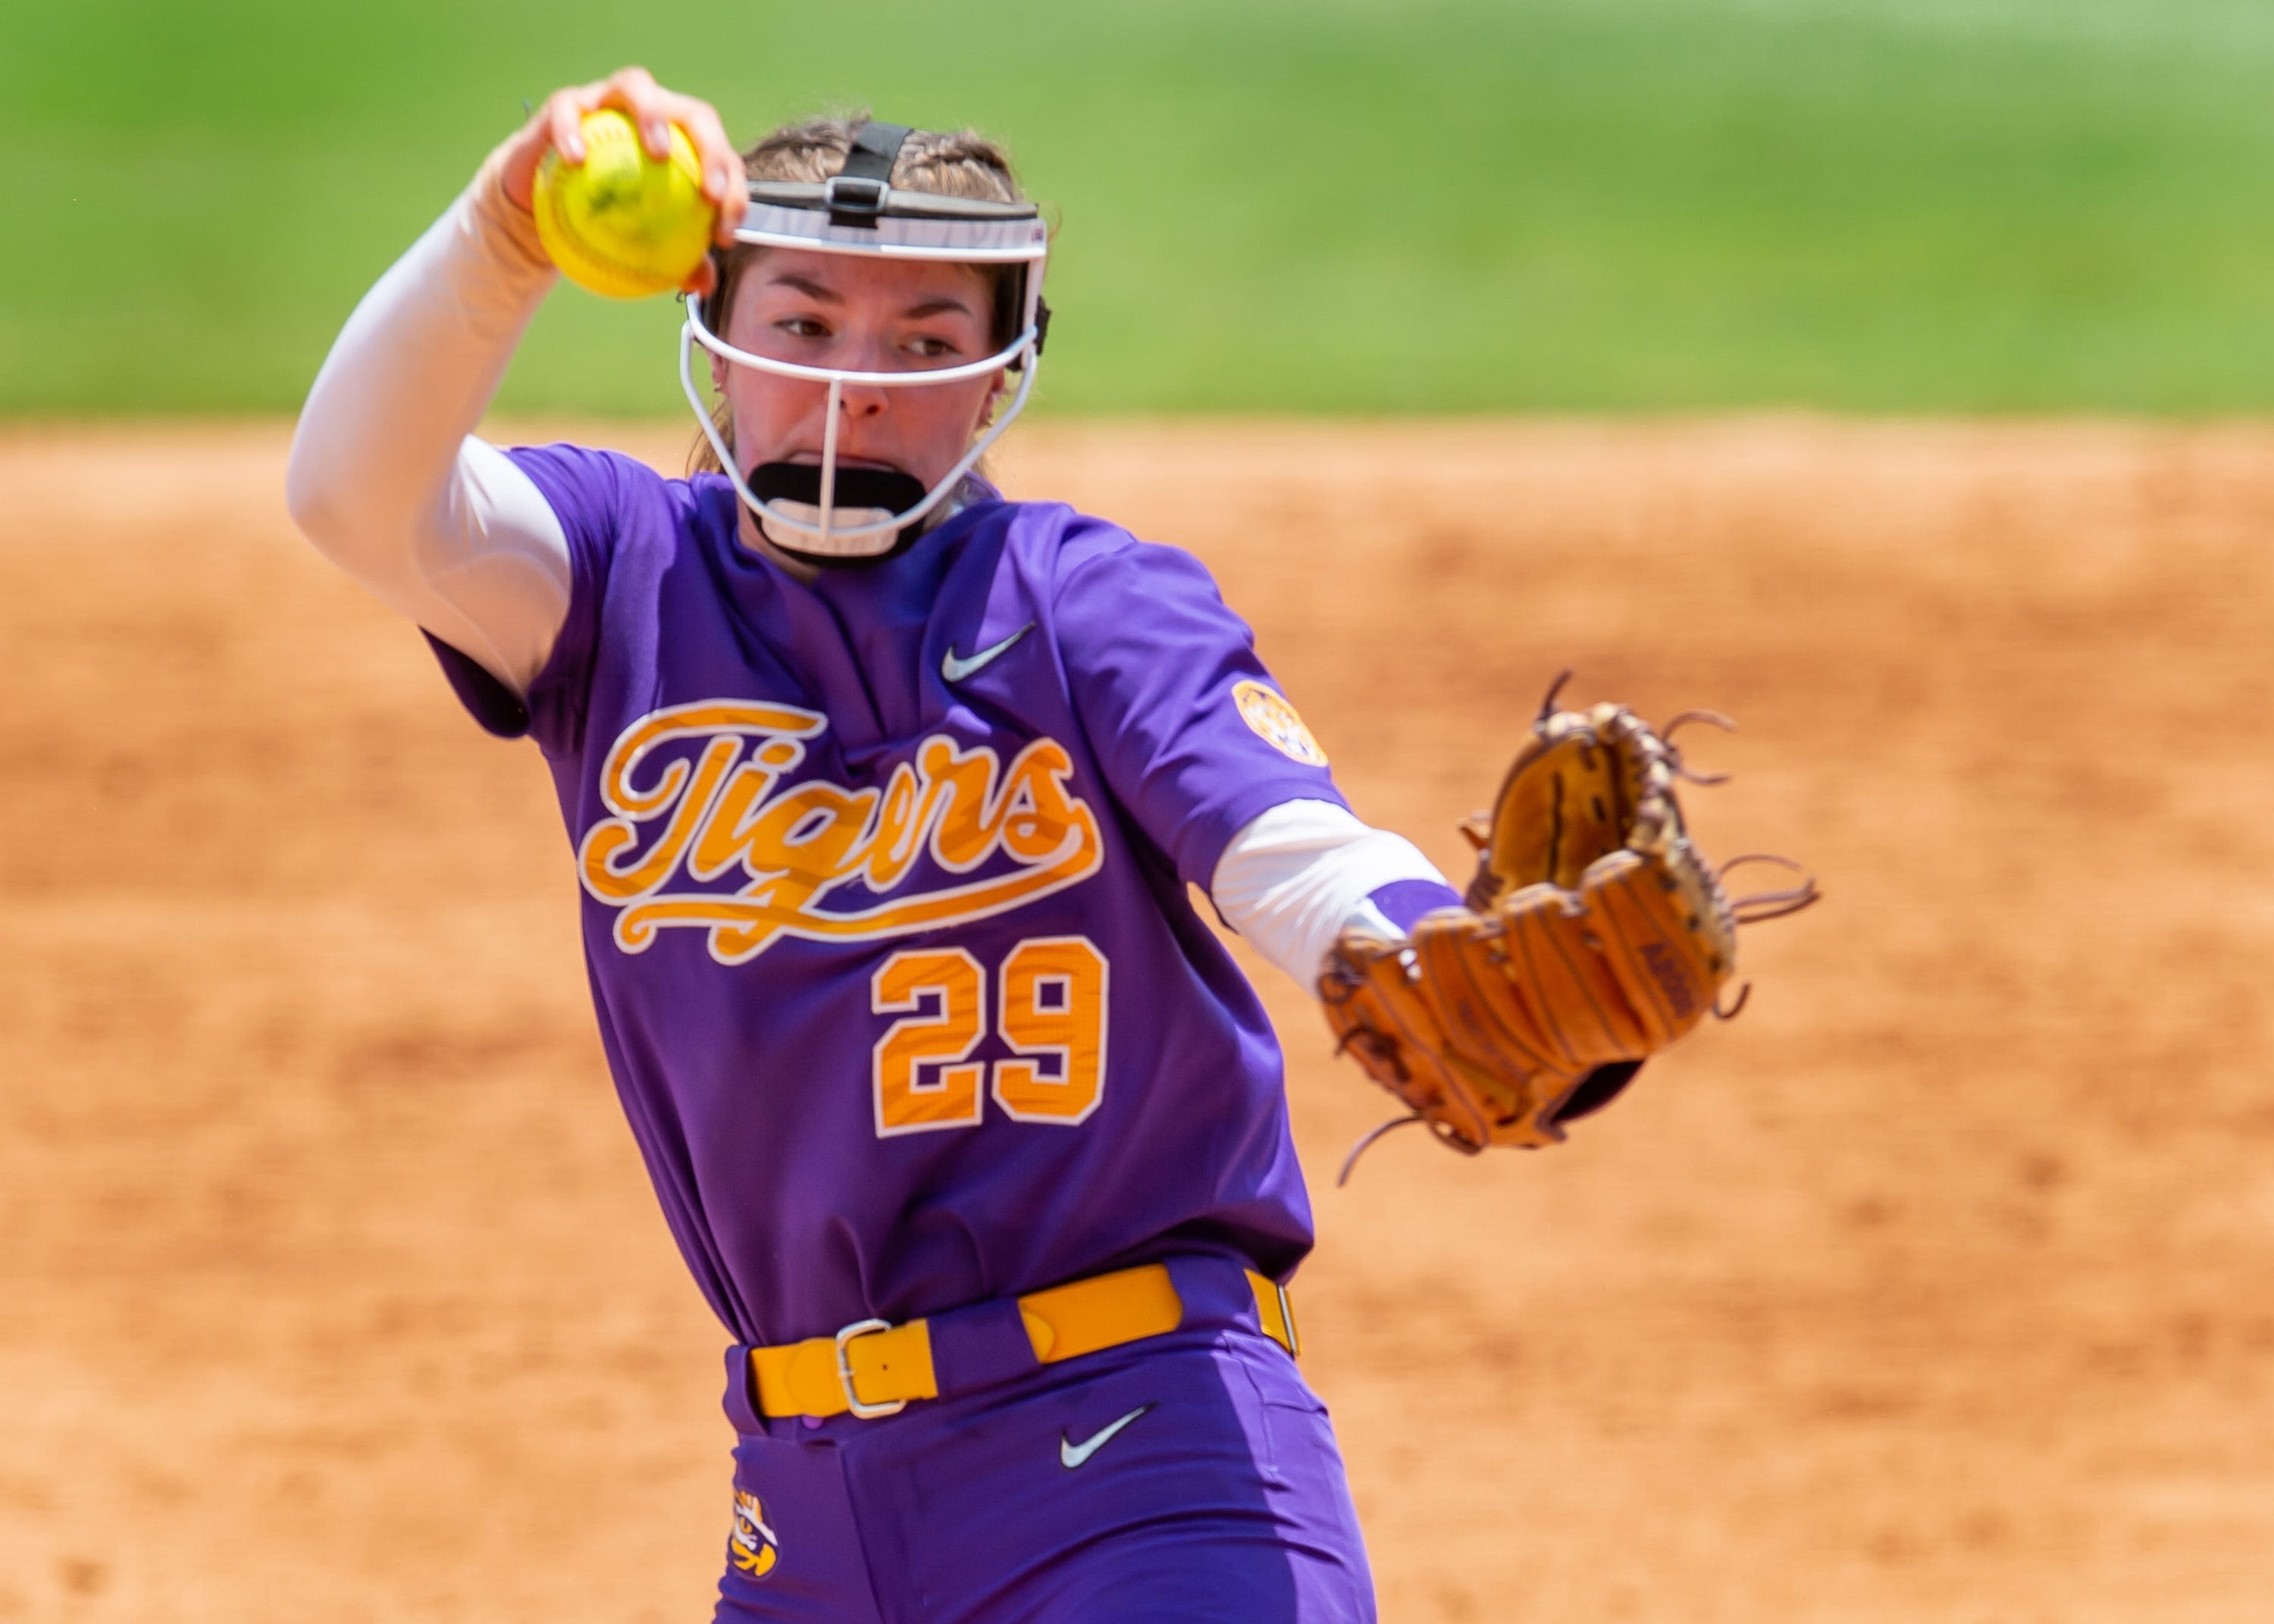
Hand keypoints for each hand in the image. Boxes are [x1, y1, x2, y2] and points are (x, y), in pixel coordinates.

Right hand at [495, 66, 745, 296]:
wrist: (542, 204)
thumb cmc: (600, 221)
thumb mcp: (637, 247)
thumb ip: (675, 259)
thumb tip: (705, 284)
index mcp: (679, 142)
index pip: (719, 154)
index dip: (733, 188)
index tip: (723, 232)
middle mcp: (650, 113)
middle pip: (693, 113)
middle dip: (712, 147)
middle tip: (710, 193)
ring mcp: (607, 101)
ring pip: (637, 85)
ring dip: (653, 115)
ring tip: (658, 154)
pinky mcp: (563, 104)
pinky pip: (567, 109)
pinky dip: (572, 129)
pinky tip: (576, 160)